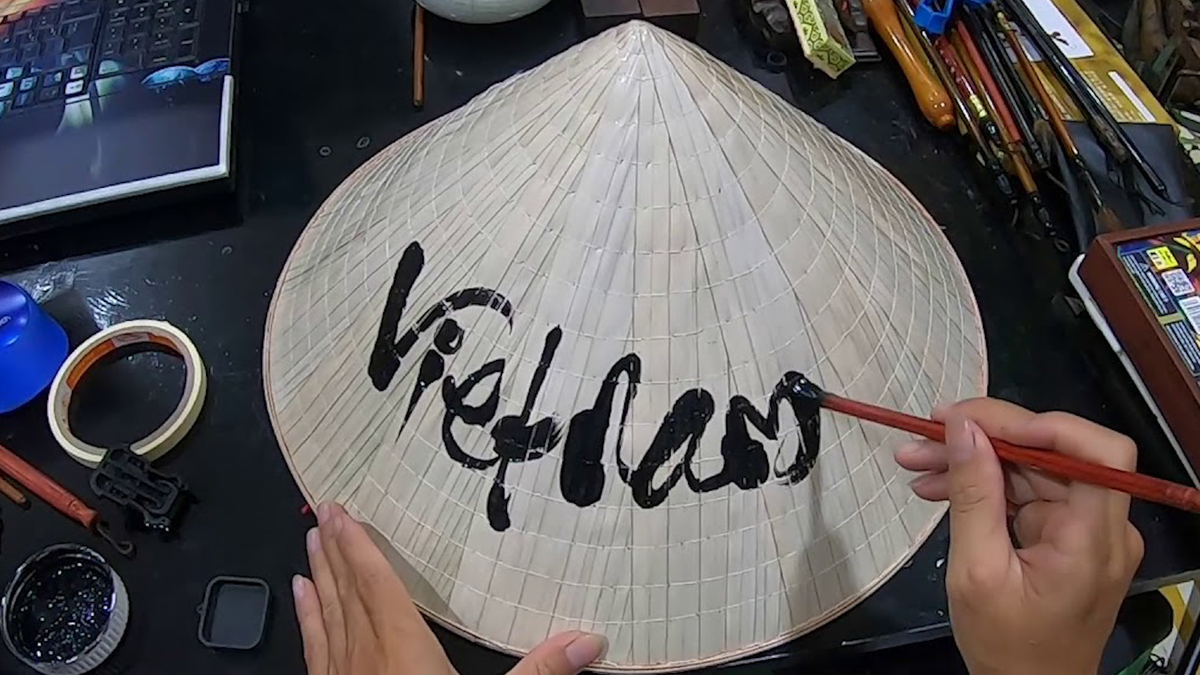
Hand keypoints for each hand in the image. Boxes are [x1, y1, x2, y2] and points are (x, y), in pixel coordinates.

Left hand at [292, 502, 607, 674]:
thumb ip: (539, 671)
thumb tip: (586, 642)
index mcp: (405, 649)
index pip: (377, 584)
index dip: (360, 546)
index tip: (342, 513)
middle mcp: (367, 656)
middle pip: (347, 592)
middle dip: (336, 551)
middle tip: (322, 513)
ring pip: (326, 615)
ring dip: (319, 576)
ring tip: (309, 543)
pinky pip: (315, 649)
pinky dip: (308, 620)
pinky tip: (300, 600)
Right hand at [894, 399, 1143, 674]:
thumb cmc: (1006, 646)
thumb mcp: (977, 572)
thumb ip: (974, 496)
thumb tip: (964, 428)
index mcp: (1093, 538)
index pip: (1099, 452)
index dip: (1045, 425)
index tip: (979, 423)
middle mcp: (1102, 525)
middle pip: (1054, 454)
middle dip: (985, 438)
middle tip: (922, 436)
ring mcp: (1084, 530)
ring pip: (1031, 469)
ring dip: (973, 461)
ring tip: (914, 462)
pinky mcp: (1065, 536)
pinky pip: (1025, 494)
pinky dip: (982, 486)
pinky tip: (937, 486)